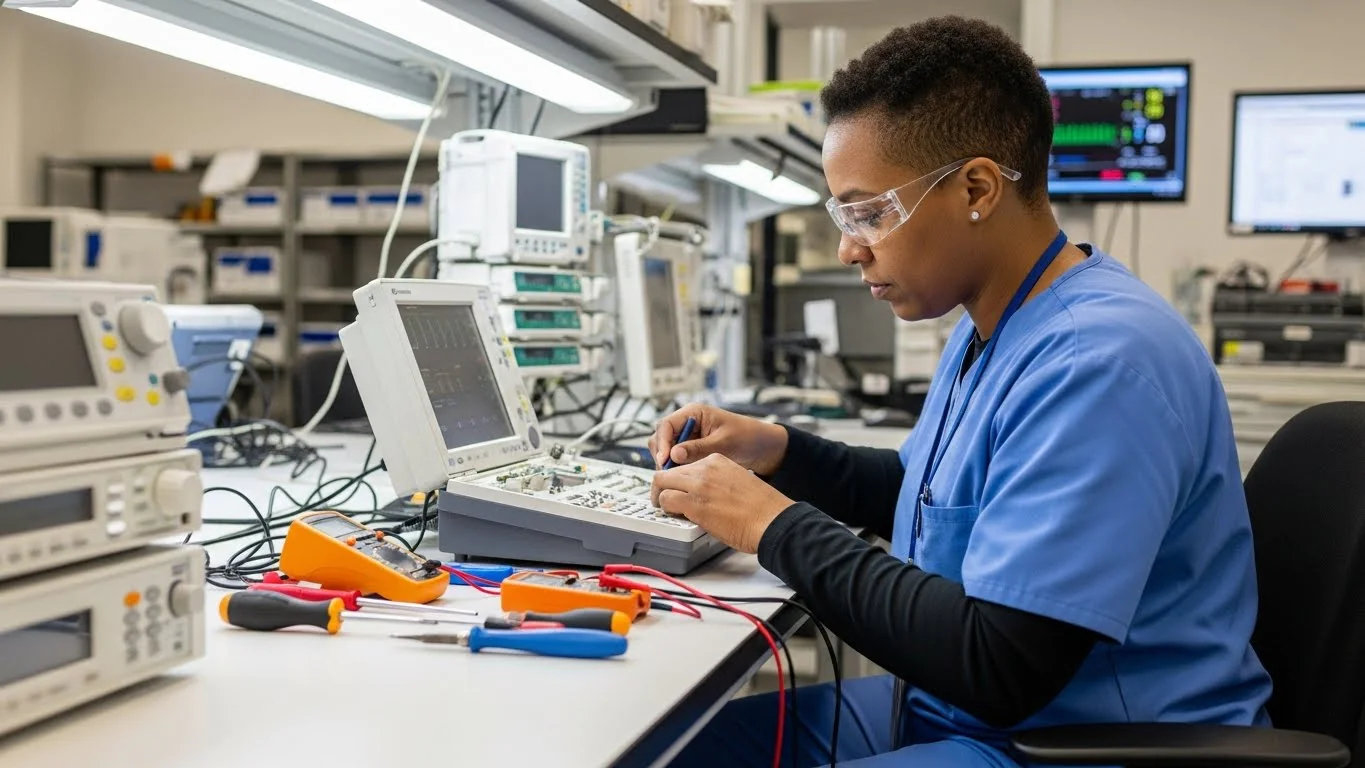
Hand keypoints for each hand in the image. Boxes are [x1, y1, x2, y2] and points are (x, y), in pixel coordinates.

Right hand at [648, 404, 788, 474]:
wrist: (762, 447)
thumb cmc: (747, 437)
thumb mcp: (723, 443)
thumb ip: (698, 448)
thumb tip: (674, 454)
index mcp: (694, 413)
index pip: (666, 425)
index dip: (662, 443)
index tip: (665, 460)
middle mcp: (687, 423)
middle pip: (661, 437)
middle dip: (662, 454)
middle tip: (668, 473)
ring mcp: (688, 437)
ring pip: (666, 449)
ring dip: (668, 463)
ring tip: (677, 477)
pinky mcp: (691, 450)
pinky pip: (676, 458)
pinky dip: (677, 467)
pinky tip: (683, 478)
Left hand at [652, 454, 794, 553]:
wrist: (771, 520)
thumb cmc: (761, 508)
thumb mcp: (738, 482)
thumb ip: (718, 482)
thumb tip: (704, 494)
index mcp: (717, 460)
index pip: (685, 464)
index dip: (677, 479)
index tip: (677, 488)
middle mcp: (705, 468)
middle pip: (669, 471)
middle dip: (663, 485)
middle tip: (664, 499)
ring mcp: (699, 485)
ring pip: (661, 483)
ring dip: (660, 497)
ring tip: (665, 508)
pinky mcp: (694, 503)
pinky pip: (666, 500)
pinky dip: (665, 508)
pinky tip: (673, 515)